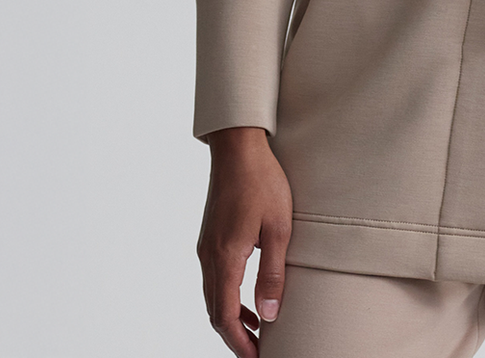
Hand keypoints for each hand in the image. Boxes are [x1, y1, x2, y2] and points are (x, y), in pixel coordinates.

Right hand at [197, 126, 293, 356]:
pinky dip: (228, 296)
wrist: (238, 147)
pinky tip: (249, 298)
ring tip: (258, 331)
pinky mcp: (210, 237)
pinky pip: (215, 278)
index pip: (224, 316)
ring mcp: (206, 246)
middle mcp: (209, 256)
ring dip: (232, 317)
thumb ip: (273, 273)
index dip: (239, 343)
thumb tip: (269, 315)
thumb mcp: (278, 228)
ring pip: (213, 296)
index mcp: (225, 257)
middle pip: (215, 311)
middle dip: (235, 337)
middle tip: (258, 352)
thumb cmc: (262, 182)